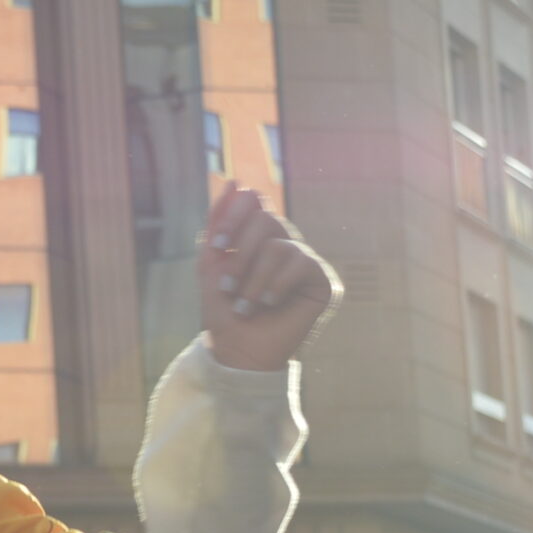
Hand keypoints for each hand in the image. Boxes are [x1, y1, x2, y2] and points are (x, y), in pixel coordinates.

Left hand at [197, 183, 341, 371]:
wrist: (239, 351)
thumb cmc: (224, 312)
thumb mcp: (211, 264)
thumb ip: (217, 223)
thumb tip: (233, 181)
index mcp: (257, 237)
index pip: (254, 201)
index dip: (234, 216)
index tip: (216, 246)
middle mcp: (284, 243)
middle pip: (265, 219)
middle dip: (239, 255)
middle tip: (227, 286)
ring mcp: (304, 261)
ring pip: (279, 246)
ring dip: (253, 279)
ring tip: (245, 305)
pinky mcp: (322, 280)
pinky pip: (300, 263)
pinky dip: (276, 285)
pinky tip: (269, 304)